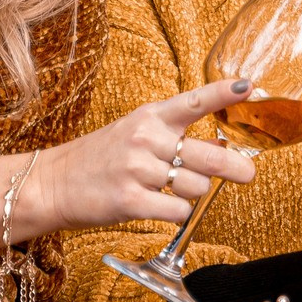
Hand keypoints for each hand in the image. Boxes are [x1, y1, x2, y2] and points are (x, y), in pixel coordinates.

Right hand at [27, 78, 258, 233]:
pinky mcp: (130, 199)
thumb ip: (174, 137)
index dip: (224, 94)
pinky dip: (178, 214)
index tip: (248, 87)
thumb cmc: (101, 159)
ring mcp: (137, 168)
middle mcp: (145, 138)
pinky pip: (178, 212)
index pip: (193, 101)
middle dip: (235, 168)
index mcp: (149, 116)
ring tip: (166, 191)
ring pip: (196, 187)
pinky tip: (160, 208)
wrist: (53, 183)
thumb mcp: (136, 134)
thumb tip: (221, 148)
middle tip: (248, 174)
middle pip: (209, 155)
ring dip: (191, 195)